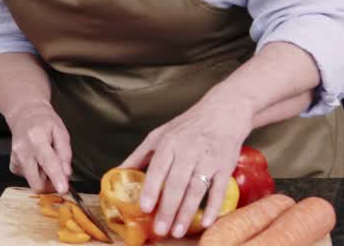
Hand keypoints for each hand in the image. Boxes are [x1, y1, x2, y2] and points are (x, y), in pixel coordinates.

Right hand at [4, 101, 70, 193]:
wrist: (24, 114)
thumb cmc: (44, 121)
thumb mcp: (61, 131)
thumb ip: (65, 153)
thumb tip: (66, 173)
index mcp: (36, 139)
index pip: (48, 162)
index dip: (57, 178)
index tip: (63, 189)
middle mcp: (23, 150)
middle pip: (36, 181)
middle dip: (50, 185)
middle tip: (59, 177)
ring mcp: (15, 158)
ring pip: (32, 181)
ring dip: (43, 177)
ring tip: (47, 161)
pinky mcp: (13, 164)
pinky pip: (27, 177)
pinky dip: (35, 174)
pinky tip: (37, 162)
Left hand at [120, 92, 253, 238]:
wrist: (222, 113)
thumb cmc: (186, 126)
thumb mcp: (158, 135)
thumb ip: (139, 155)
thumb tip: (118, 172)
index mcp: (168, 143)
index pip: (158, 169)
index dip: (152, 189)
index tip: (145, 208)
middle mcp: (188, 151)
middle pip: (176, 184)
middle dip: (168, 209)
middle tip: (160, 230)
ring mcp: (207, 159)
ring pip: (196, 190)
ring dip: (186, 213)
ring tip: (177, 231)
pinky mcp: (225, 166)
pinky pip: (219, 190)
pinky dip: (213, 207)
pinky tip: (206, 222)